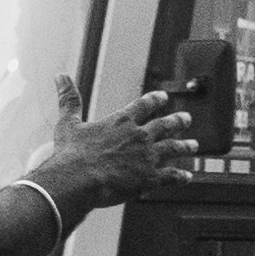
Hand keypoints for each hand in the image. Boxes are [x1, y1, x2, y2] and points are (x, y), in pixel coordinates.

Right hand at [30, 85, 202, 217]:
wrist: (78, 179)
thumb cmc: (71, 153)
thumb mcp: (68, 122)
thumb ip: (68, 98)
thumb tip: (60, 76)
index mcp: (121, 121)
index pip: (144, 105)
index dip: (155, 100)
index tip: (164, 97)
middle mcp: (139, 135)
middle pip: (164, 125)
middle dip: (178, 121)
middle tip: (187, 118)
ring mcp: (147, 157)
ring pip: (172, 148)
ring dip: (184, 146)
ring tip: (193, 145)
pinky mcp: (149, 178)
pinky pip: (170, 176)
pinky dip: (180, 176)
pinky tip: (187, 177)